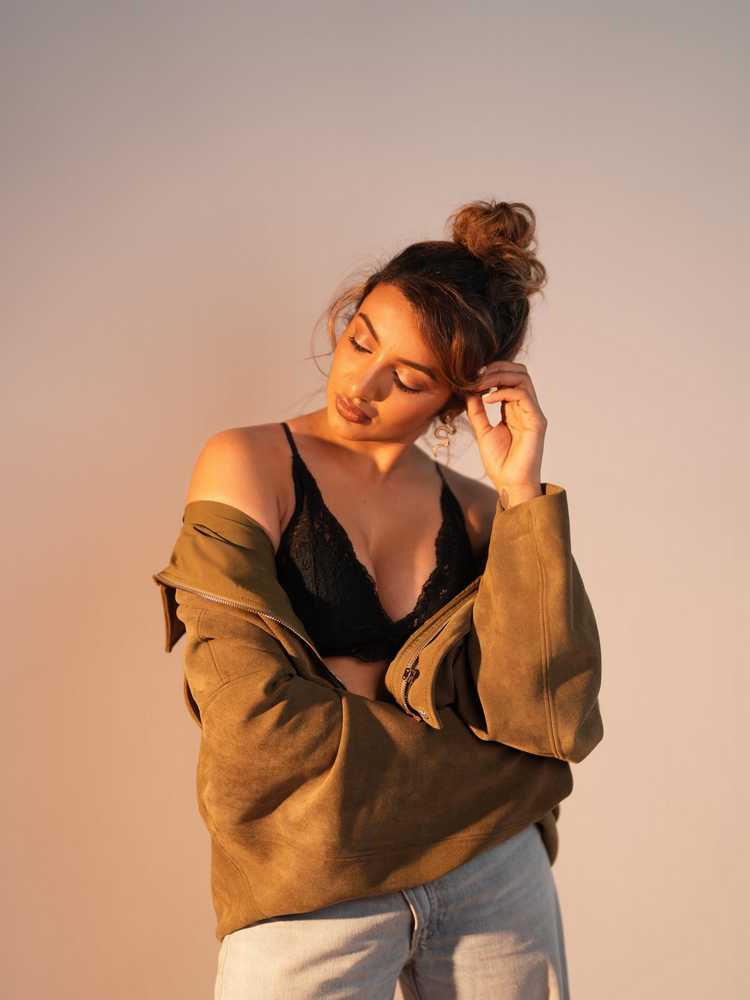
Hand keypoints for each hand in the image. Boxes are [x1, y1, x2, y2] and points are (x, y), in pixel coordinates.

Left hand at [464, 361, 546, 496]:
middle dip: (496, 368)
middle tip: (476, 375)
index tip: (472, 375)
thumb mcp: (482, 431)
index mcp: (514, 409)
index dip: (492, 371)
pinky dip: (503, 391)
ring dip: (499, 376)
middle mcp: (526, 408)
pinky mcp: (536, 422)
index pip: (509, 378)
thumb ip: (477, 410)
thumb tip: (469, 390)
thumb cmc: (499, 462)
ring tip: (480, 384)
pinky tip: (487, 399)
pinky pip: (523, 395)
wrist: (509, 484)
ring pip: (523, 378)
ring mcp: (533, 413)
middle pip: (519, 372)